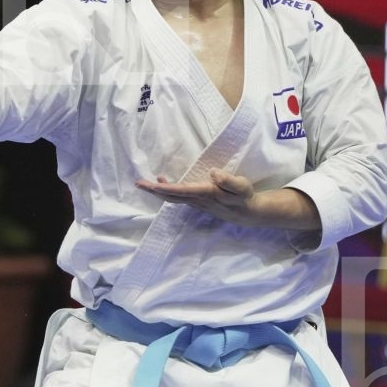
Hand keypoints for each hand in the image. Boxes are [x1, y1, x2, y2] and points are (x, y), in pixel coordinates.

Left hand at [136, 169, 259, 224]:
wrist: (248, 213)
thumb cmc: (244, 197)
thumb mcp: (241, 187)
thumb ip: (228, 180)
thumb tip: (213, 172)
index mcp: (206, 194)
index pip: (183, 191)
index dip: (168, 188)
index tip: (154, 184)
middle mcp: (198, 200)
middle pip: (172, 196)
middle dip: (154, 191)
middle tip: (138, 184)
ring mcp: (196, 203)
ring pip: (173, 198)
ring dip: (158, 191)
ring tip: (145, 183)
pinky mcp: (197, 203)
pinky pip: (178, 198)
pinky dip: (167, 192)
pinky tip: (161, 184)